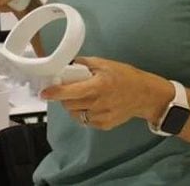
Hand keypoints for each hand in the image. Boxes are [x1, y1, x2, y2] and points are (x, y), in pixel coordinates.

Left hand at [39, 57, 173, 130]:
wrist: (145, 95)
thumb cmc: (126, 77)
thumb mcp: (105, 64)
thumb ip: (84, 63)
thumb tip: (67, 63)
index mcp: (98, 86)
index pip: (70, 92)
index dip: (54, 92)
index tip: (44, 92)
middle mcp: (98, 103)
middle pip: (68, 105)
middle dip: (64, 97)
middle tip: (68, 89)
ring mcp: (101, 117)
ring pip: (74, 114)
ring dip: (73, 105)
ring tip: (83, 96)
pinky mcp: (104, 125)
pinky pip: (85, 120)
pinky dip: (83, 113)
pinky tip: (92, 104)